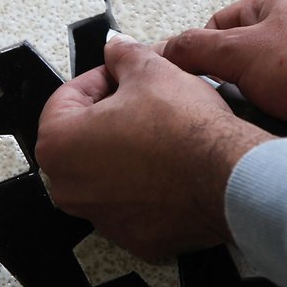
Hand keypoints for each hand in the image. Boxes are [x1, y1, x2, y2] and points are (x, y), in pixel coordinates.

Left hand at [37, 36, 271, 259]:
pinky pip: (134, 203)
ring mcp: (101, 218)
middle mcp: (69, 189)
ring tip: (161, 130)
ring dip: (126, 150)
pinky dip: (147, 185)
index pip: (65, 99)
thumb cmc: (182, 126)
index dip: (99, 77)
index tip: (122, 72)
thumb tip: (116, 47)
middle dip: (109, 115)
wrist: (227, 176)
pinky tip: (172, 166)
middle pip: (82, 138)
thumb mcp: (150, 70)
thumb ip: (123, 55)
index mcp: (59, 145)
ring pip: (107, 173)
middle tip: (143, 98)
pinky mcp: (135, 238)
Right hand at [160, 0, 286, 147]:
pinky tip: (263, 137)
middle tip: (209, 104)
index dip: (196, 49)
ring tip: (241, 124)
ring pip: (254, 94)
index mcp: (277, 7)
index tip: (178, 74)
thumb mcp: (241, 51)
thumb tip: (163, 50)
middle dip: (223, 86)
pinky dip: (269, 127)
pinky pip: (277, 116)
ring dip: (247, 111)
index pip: (217, 23)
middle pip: (235, 62)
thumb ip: (196, 48)